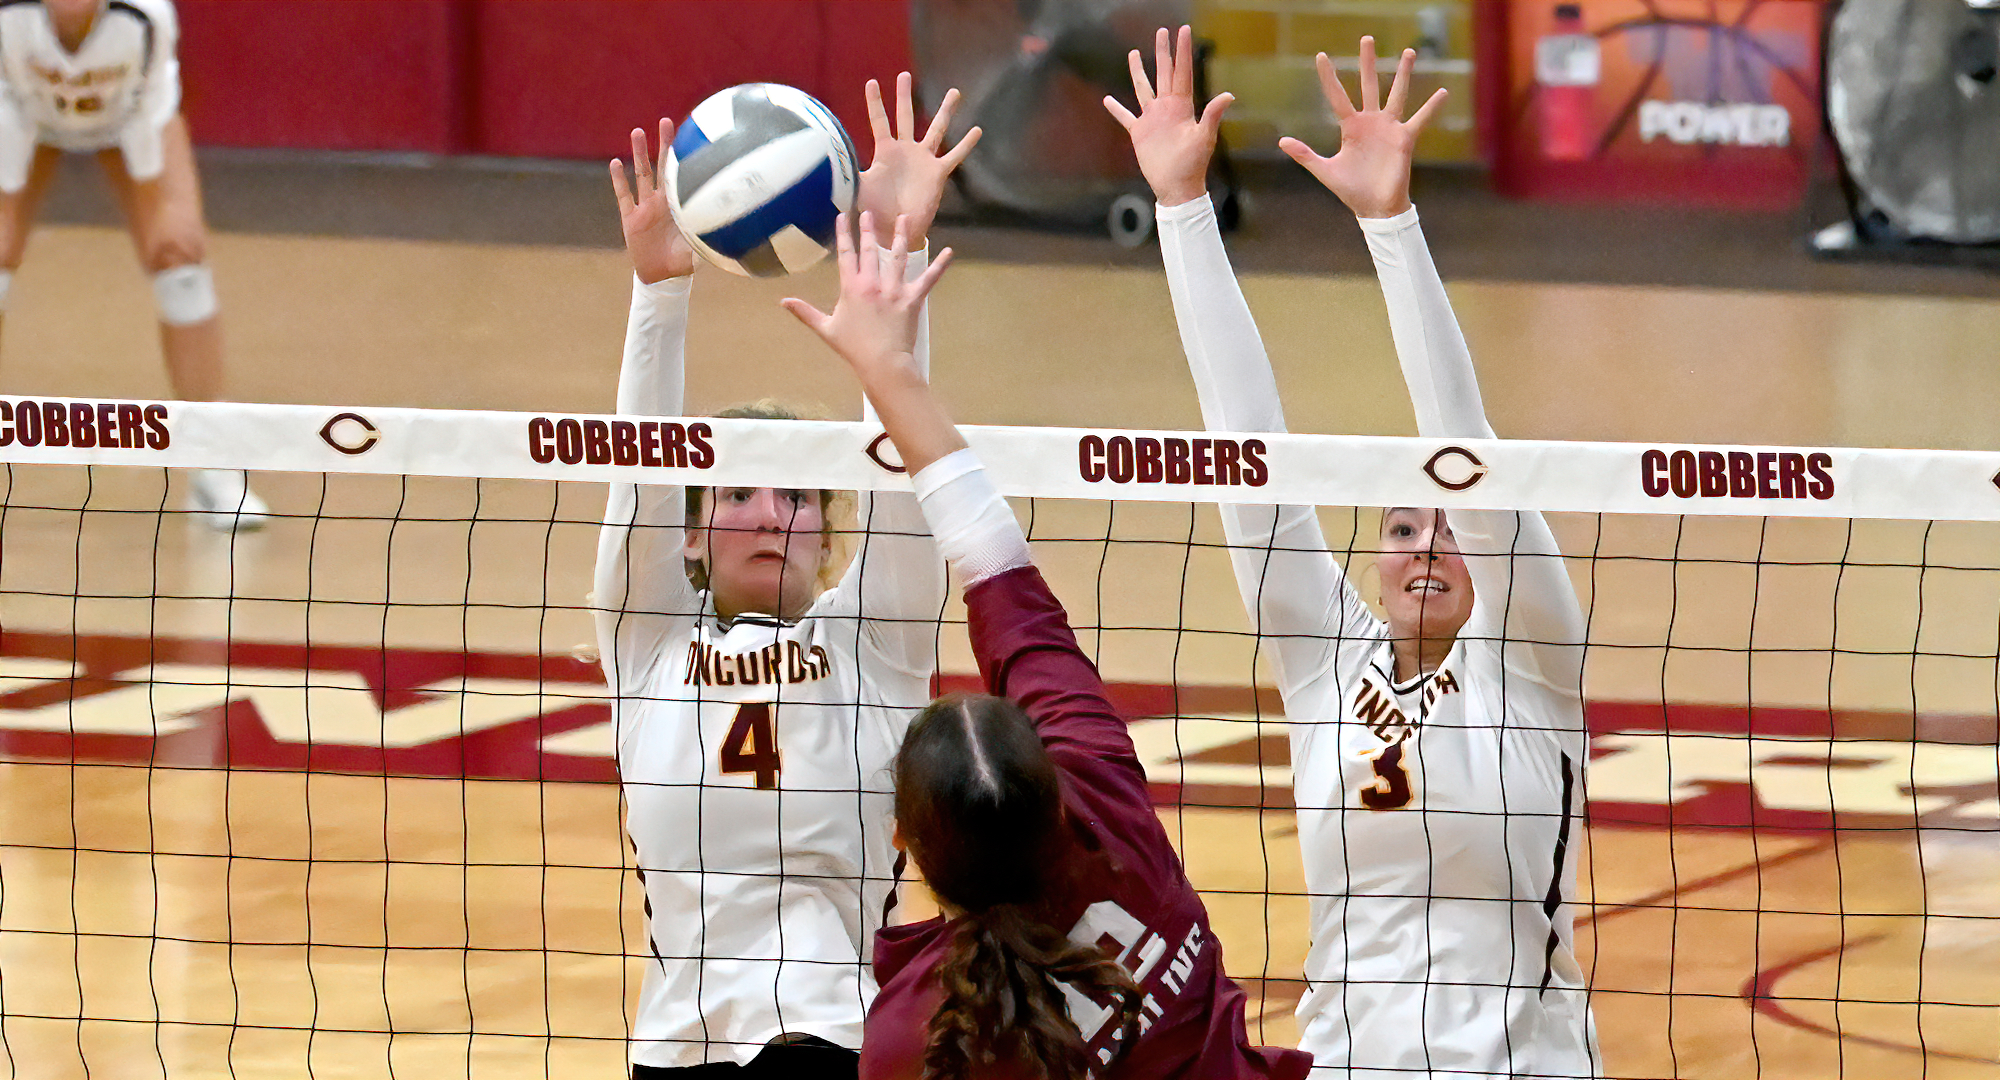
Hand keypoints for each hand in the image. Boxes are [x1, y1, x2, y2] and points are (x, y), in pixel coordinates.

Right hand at [610, 119, 696, 282]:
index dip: (685, 158)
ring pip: (641, 174)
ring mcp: (645, 207)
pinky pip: (623, 195)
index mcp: (680, 206)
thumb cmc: (683, 262)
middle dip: (664, 144)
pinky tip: (615, 163)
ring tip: (637, 131)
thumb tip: (726, 238)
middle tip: (667, 121)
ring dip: (638, 153)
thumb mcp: (698, 252)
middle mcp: (663, 201)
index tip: (690, 135)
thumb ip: (707, 243)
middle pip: (663, 166)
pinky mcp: (630, 218)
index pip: (683, 176)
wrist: (662, 276)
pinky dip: (618, 180)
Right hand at [783, 212, 952, 388]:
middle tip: (869, 212)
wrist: (882, 363)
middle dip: (869, 229)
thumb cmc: (853, 348)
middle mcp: (873, 283)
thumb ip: (805, 313)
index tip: (843, 216)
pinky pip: (928, 279)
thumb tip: (783, 302)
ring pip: (898, 256)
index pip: (846, 254)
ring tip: (904, 217)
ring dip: (901, 236)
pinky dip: (940, 265)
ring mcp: (894, 289)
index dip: (844, 234)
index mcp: (852, 287)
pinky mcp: (912, 299)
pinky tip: (949, 252)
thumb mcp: (826, 329)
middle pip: (871, 250)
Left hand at [855, 72, 980, 248]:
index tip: (872, 82)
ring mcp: (923, 160)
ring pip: (937, 130)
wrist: (894, 229)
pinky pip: (954, 156)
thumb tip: (827, 164)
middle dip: (904, 96)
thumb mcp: (858, 188)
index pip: (879, 121)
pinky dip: (966, 144)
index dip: (875, 103)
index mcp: (885, 152)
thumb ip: (847, 173)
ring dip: (945, 111)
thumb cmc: (874, 210)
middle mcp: (905, 151)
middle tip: (904, 74)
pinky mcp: (937, 173)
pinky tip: (977, 130)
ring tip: (955, 92)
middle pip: (906, 117)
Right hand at [1103, 25, 1230, 207]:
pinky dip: (1117, 109)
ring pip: (1144, 88)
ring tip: (1133, 53)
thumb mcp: (1204, 137)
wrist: (1177, 186)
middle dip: (1163, 52)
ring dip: (1138, 71)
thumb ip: (1213, 115)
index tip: (1183, 31)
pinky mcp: (1140, 133)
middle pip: (1164, 73)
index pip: (1182, 72)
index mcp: (1182, 106)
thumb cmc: (1193, 164)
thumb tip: (1228, 95)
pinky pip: (1126, 117)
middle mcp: (1167, 108)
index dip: (1183, 52)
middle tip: (1162, 32)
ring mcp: (1153, 119)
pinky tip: (1108, 100)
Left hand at [1279, 38, 1447, 218]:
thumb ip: (1305, 155)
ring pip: (1396, 94)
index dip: (1329, 77)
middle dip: (1367, 62)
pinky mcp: (1404, 139)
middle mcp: (1370, 122)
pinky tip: (1443, 91)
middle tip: (1366, 38)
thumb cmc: (1351, 190)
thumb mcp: (1325, 171)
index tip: (1321, 56)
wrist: (1374, 208)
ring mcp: (1388, 128)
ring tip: (1409, 51)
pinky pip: (1420, 119)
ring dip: (1403, 73)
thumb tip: (1282, 141)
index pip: (1337, 96)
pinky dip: (1431, 107)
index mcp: (1350, 127)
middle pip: (1368, 85)